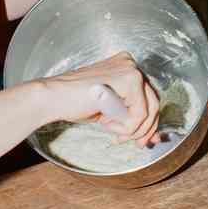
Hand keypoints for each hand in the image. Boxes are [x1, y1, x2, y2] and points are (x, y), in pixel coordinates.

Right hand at [42, 52, 159, 147]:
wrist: (53, 98)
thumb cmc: (74, 103)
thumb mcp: (110, 111)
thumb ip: (130, 118)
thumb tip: (154, 136)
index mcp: (125, 67)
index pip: (149, 98)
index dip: (149, 123)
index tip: (141, 139)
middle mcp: (130, 64)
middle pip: (154, 103)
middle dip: (146, 129)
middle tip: (137, 143)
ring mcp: (130, 69)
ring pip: (149, 110)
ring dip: (132, 130)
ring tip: (114, 133)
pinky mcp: (129, 79)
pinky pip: (139, 113)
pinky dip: (126, 126)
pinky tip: (107, 124)